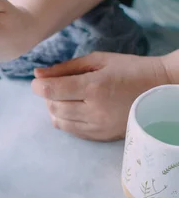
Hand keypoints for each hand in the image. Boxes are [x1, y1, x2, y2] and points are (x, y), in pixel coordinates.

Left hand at [31, 52, 171, 140]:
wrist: (159, 89)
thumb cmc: (129, 69)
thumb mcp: (98, 60)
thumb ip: (65, 68)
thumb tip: (38, 75)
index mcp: (94, 87)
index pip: (51, 91)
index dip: (38, 86)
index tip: (38, 81)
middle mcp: (94, 110)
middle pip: (53, 107)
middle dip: (47, 97)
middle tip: (55, 87)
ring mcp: (98, 126)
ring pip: (60, 122)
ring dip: (55, 109)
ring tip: (67, 97)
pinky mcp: (101, 137)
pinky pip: (72, 132)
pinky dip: (66, 120)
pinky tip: (74, 109)